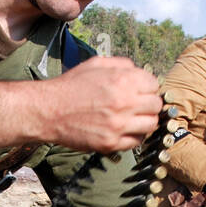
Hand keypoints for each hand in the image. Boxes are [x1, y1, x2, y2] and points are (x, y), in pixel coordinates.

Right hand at [45, 56, 161, 152]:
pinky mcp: (111, 142)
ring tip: (133, 119)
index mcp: (122, 80)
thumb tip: (140, 71)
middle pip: (156, 105)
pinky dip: (134, 136)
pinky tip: (124, 130)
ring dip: (145, 121)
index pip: (154, 84)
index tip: (141, 91)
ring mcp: (118, 125)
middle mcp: (124, 102)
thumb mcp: (96, 64)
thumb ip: (121, 64)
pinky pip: (136, 141)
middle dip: (149, 103)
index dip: (148, 87)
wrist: (49, 110)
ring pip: (151, 124)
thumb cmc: (71, 86)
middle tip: (138, 105)